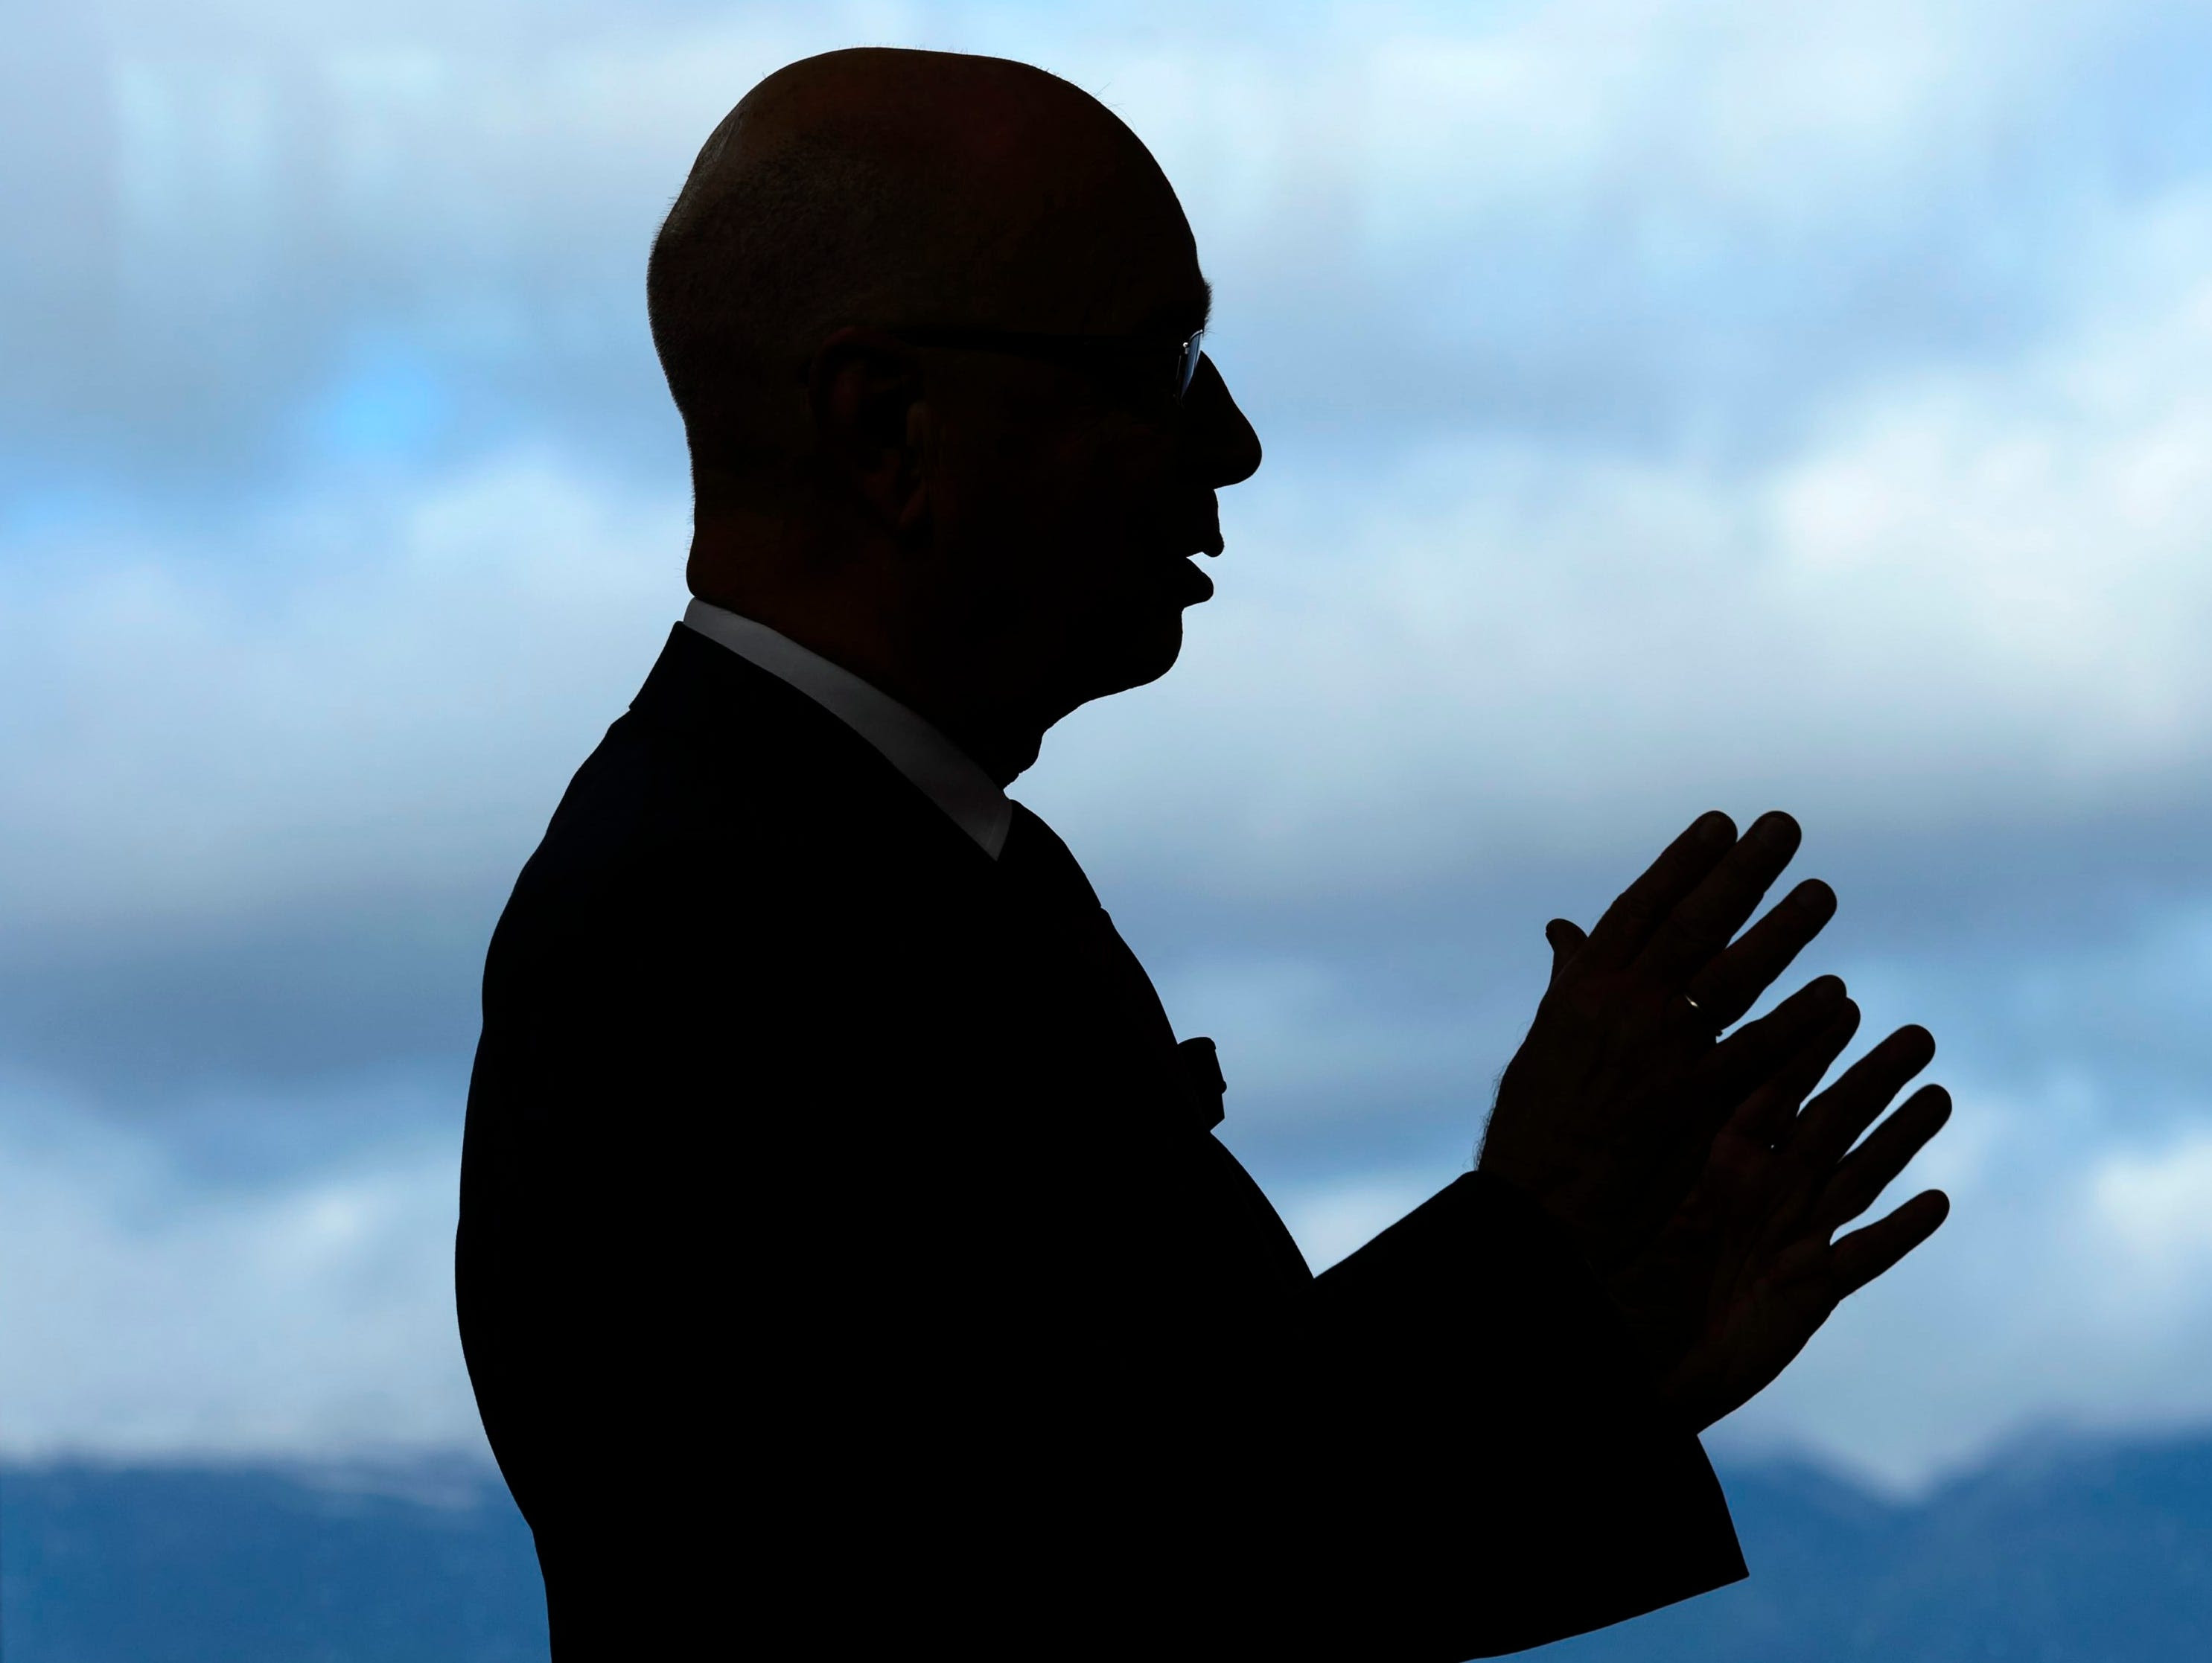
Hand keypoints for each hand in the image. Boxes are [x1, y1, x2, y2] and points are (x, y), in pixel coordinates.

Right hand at [1479, 809, 1842, 1278]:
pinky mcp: (1690, 1101)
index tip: (1721, 824)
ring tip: (1822, 895)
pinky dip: (1796, 1025)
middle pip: (1692, 927)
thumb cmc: (1534, 1120)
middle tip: (1785, 829)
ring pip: (1731, 979)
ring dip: (1781, 934)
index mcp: (1583, 988)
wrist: (1537, 1201)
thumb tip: (1564, 928)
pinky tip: (1835, 997)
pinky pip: (1754, 1053)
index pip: (1640, 910)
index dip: (1682, 864)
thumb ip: (1570, 980)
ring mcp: (1657, 1052)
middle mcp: (1620, 1007)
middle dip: (1741, 875)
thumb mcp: (1546, 1037)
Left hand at [1620, 1010, 1953, 1432]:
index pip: (1767, 1091)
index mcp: (1716, 1161)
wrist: (1620, 1357)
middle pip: (1827, 1125)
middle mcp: (1760, 1192)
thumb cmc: (1606, 1270)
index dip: (1802, 1049)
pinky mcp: (1807, 1294)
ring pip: (1855, 1180)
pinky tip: (1937, 1202)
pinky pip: (1859, 1259)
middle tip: (1919, 1035)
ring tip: (1940, 1095)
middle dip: (1872, 1080)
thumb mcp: (1612, 1185)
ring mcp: (1789, 1240)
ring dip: (1898, 1141)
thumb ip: (1624, 1119)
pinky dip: (1897, 1233)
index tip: (1839, 999)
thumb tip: (1598, 1022)